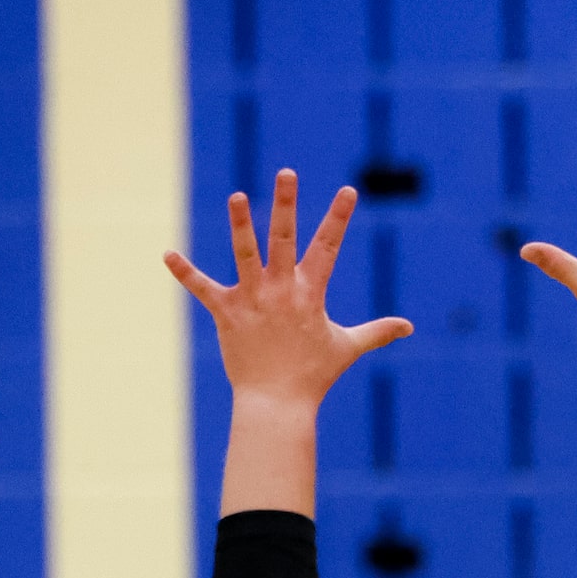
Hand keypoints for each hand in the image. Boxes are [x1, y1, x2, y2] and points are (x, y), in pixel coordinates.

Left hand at [166, 172, 410, 412]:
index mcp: (310, 293)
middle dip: (286, 204)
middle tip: (286, 172)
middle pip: (283, 238)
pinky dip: (185, 273)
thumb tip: (409, 327)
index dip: (339, 218)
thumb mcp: (348, 348)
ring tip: (237, 196)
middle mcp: (281, 290)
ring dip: (240, 224)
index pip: (328, 247)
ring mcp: (252, 300)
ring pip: (245, 254)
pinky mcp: (227, 314)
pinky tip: (167, 255)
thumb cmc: (313, 377)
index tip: (348, 190)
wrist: (277, 405)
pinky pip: (203, 289)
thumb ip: (377, 331)